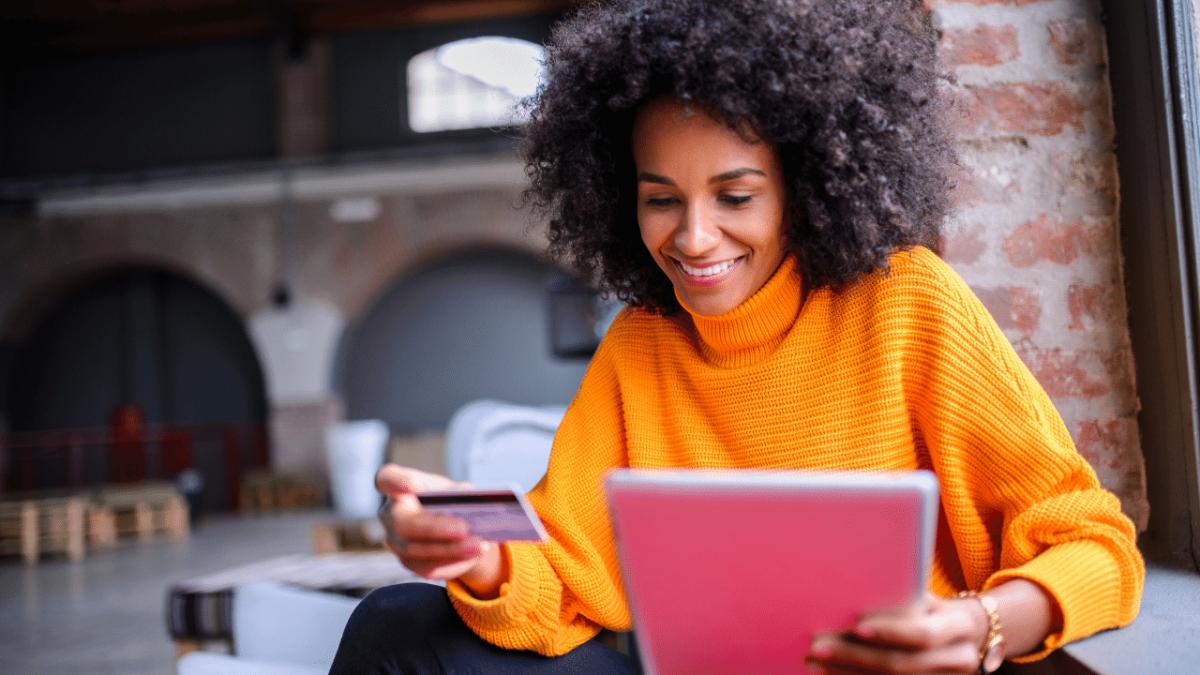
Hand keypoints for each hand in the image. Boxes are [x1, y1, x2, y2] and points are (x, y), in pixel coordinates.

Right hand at [375, 464, 488, 580]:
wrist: (452, 526)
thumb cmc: (448, 499)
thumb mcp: (453, 490)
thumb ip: (458, 494)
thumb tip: (471, 503)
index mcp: (397, 485)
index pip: (386, 480)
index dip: (396, 482)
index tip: (412, 486)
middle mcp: (390, 514)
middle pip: (404, 524)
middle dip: (435, 528)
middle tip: (464, 529)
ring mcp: (395, 542)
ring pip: (418, 551)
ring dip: (452, 550)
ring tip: (480, 545)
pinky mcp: (409, 563)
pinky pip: (429, 567)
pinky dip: (454, 562)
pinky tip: (475, 556)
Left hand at [807, 593, 987, 673]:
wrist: (969, 635)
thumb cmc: (935, 608)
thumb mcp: (928, 598)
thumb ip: (903, 597)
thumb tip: (854, 591)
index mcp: (958, 627)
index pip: (923, 634)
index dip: (890, 632)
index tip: (855, 625)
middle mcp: (958, 660)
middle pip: (902, 665)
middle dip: (854, 657)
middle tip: (817, 647)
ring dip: (847, 673)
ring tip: (814, 662)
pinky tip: (831, 673)